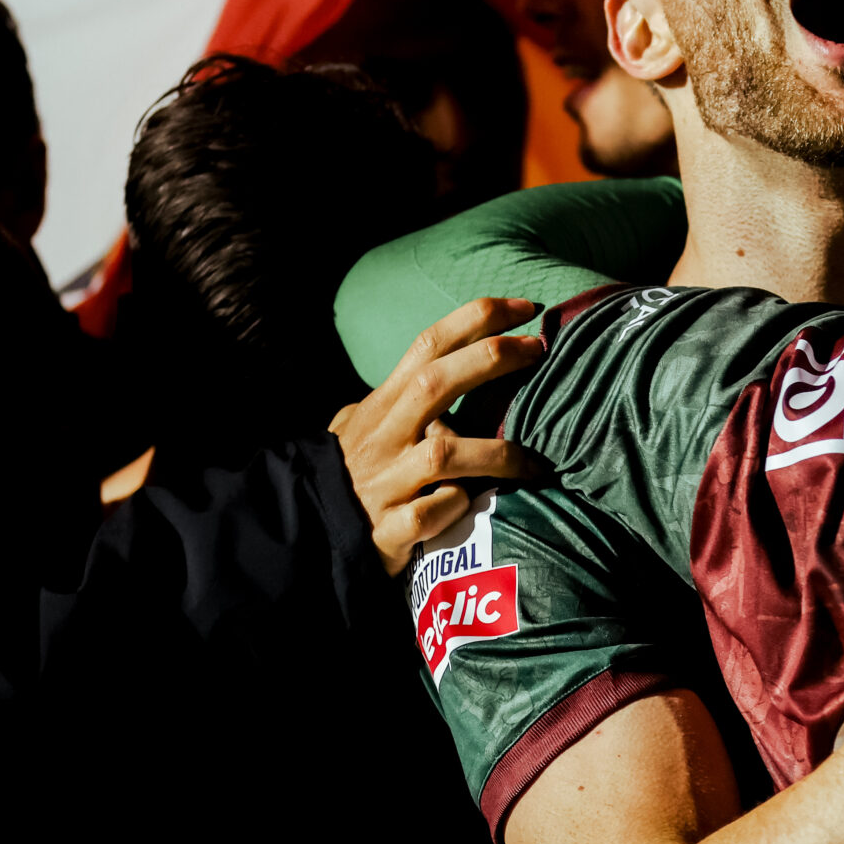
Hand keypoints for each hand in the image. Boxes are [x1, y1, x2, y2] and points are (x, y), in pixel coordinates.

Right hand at [329, 296, 543, 575]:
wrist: (303, 536)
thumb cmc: (341, 474)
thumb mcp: (353, 427)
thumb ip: (387, 400)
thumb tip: (419, 373)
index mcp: (381, 406)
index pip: (428, 345)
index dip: (476, 319)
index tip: (527, 307)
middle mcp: (384, 437)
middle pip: (436, 382)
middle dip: (491, 358)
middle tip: (539, 349)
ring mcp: (386, 483)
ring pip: (443, 453)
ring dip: (495, 454)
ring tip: (534, 463)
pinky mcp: (389, 530)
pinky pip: (430, 514)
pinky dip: (454, 507)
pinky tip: (471, 507)